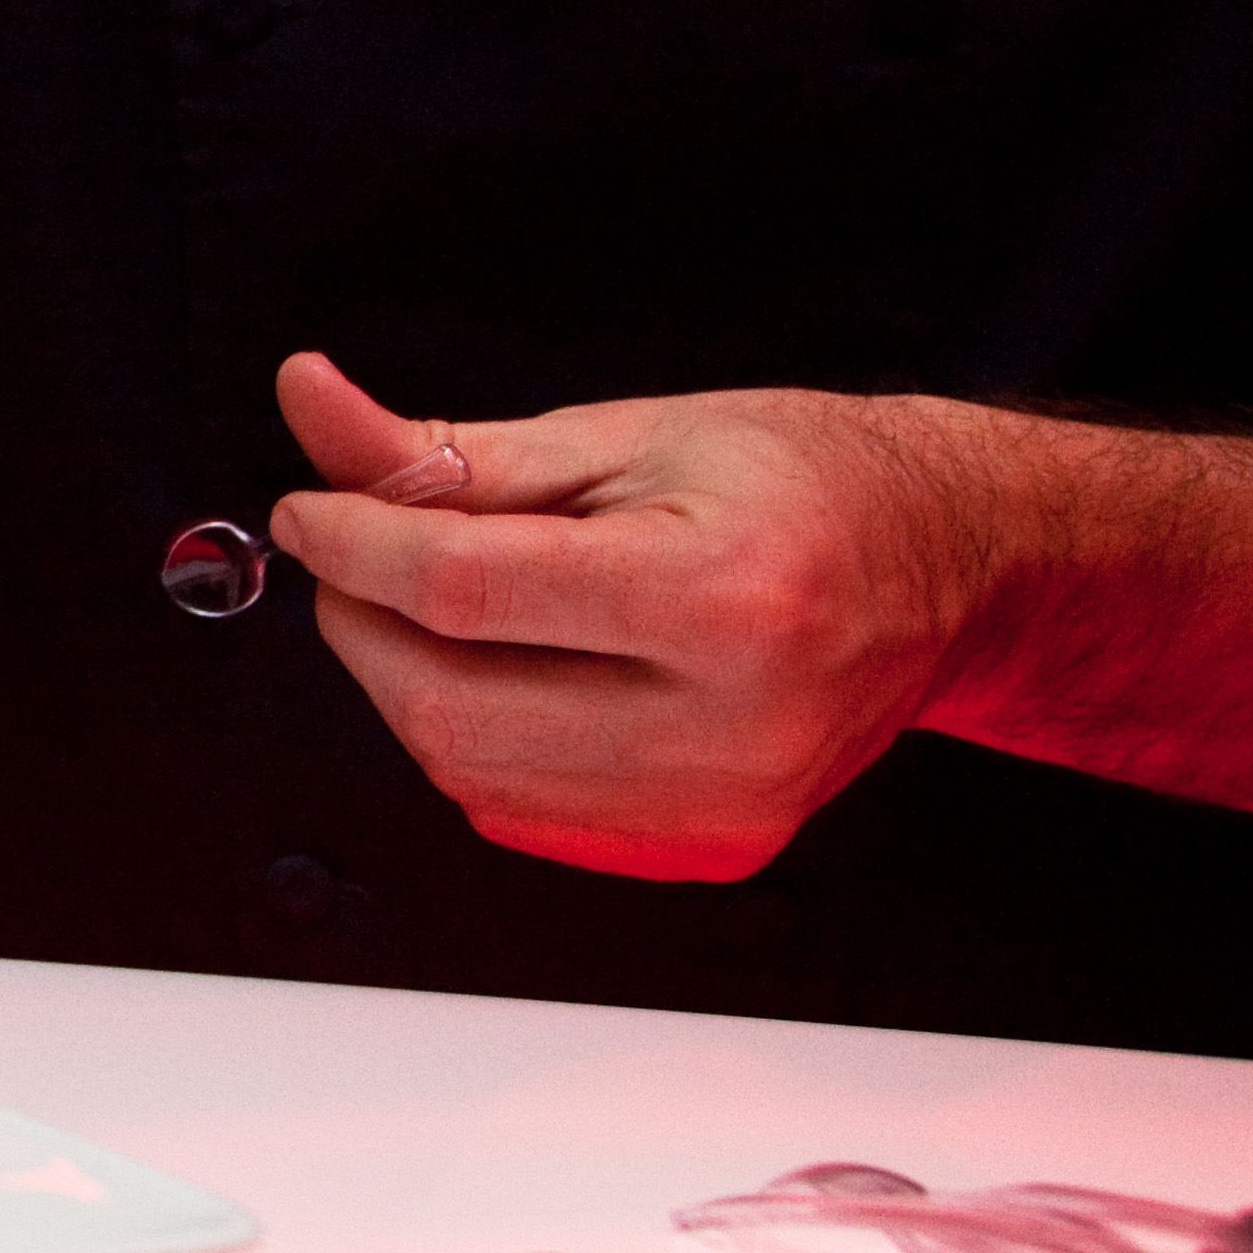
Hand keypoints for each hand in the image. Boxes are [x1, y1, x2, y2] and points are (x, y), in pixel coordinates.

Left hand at [263, 350, 979, 880]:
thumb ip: (456, 452)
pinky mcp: (712, 838)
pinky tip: (493, 665)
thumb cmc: (803, 481)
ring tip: (425, 602)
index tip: (308, 510)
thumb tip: (314, 413)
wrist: (945, 565)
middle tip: (353, 556)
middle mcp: (730, 719)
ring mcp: (723, 798)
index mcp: (721, 596)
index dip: (353, 545)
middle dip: (360, 624)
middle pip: (450, 703)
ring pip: (470, 769)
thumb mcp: (624, 434)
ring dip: (403, 682)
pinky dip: (468, 735)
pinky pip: (523, 805)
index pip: (466, 592)